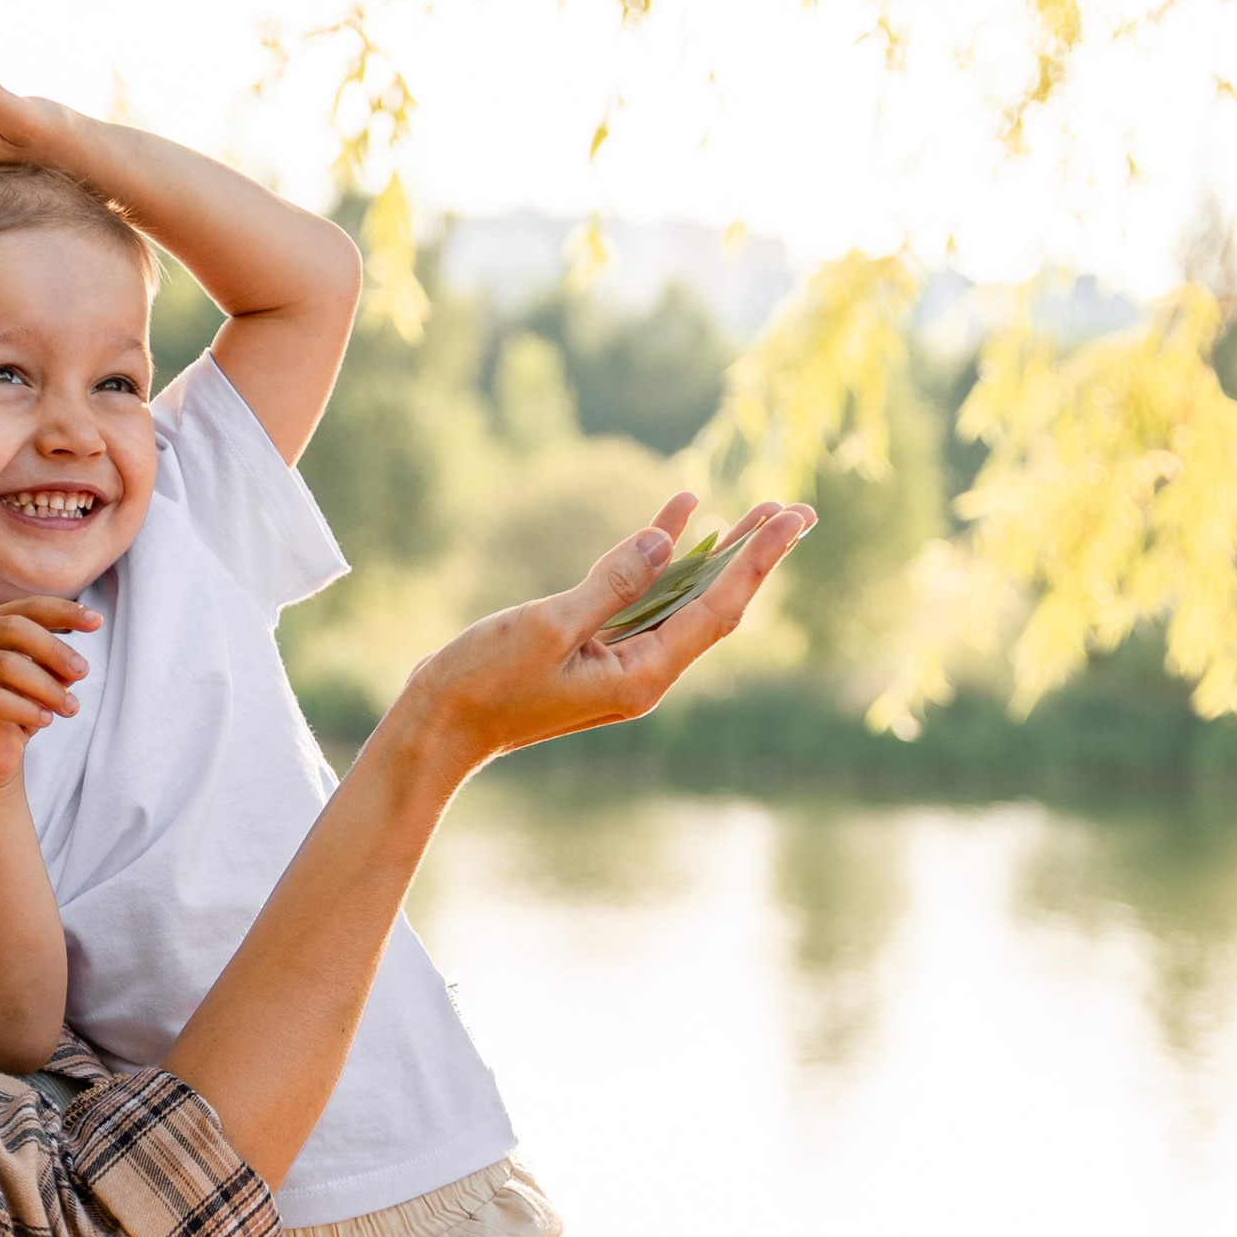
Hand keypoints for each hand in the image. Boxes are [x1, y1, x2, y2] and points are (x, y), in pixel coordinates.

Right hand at [0, 597, 99, 790]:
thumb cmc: (17, 709)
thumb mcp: (43, 679)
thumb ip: (55, 663)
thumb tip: (75, 663)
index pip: (27, 608)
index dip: (63, 612)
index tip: (97, 621)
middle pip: (14, 629)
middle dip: (55, 650)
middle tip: (83, 672)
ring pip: (6, 665)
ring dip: (46, 686)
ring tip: (70, 707)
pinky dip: (26, 709)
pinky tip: (46, 720)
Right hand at [398, 491, 814, 770]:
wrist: (437, 727)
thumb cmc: (484, 683)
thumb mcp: (549, 627)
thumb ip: (610, 584)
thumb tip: (661, 543)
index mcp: (642, 676)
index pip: (717, 609)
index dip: (757, 559)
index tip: (792, 518)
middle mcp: (642, 673)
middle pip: (714, 605)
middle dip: (755, 556)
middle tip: (799, 509)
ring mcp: (618, 663)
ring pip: (682, 599)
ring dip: (715, 554)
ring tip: (757, 509)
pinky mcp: (591, 650)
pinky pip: (640, 599)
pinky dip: (658, 560)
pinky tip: (675, 519)